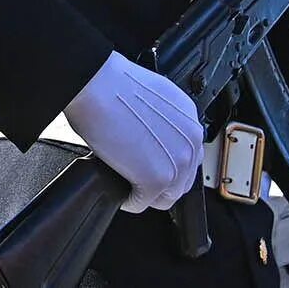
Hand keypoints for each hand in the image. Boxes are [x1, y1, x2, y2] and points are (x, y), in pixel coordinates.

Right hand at [61, 52, 201, 212]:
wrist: (98, 84)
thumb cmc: (113, 84)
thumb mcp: (153, 98)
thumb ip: (162, 122)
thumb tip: (151, 136)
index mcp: (189, 120)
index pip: (188, 157)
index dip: (167, 163)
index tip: (153, 163)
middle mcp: (190, 142)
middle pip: (181, 181)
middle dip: (160, 182)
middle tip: (138, 177)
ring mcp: (176, 164)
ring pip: (166, 197)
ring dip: (146, 194)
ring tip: (129, 185)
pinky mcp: (156, 180)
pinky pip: (142, 203)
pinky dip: (129, 201)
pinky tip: (120, 190)